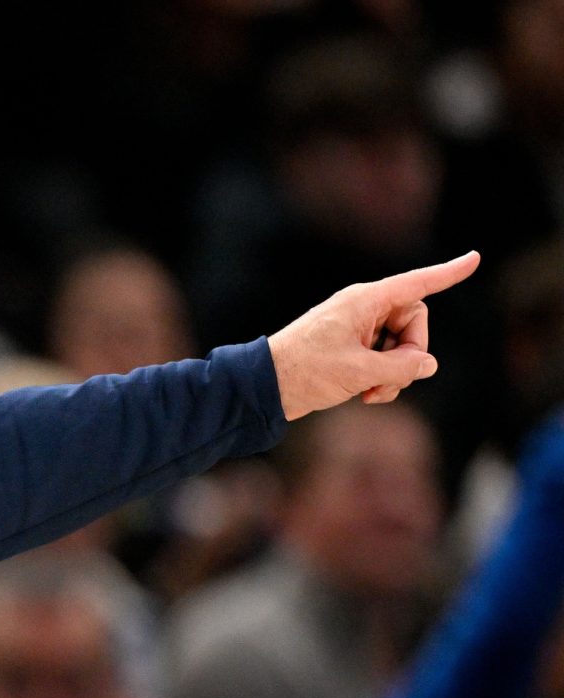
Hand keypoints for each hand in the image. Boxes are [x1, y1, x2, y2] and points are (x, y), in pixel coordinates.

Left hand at [266, 251, 478, 418]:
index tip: (475, 259)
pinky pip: (383, 359)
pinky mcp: (351, 350)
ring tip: (371, 393)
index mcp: (364, 301)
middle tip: (390, 378)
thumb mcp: (359, 371)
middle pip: (413, 322)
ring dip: (395, 373)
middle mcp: (363, 310)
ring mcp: (357, 330)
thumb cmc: (305, 371)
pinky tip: (366, 397)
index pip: (416, 283)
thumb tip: (427, 364)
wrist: (264, 388)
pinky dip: (382, 378)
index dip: (447, 273)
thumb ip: (400, 367)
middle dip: (411, 353)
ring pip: (400, 346)